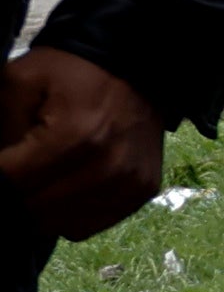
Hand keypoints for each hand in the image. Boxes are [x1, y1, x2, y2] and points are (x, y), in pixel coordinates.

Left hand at [0, 49, 163, 237]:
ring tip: (44, 177)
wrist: (134, 67)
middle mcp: (107, 168)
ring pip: (62, 224)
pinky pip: (91, 224)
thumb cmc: (70, 73)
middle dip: (18, 193)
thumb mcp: (19, 82)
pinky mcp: (142, 191)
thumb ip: (1, 127)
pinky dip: (71, 212)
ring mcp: (128, 183)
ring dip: (44, 206)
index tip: (3, 160)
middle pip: (37, 209)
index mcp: (75, 137)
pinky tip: (69, 186)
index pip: (14, 182)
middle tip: (21, 169)